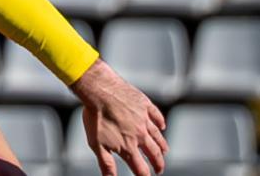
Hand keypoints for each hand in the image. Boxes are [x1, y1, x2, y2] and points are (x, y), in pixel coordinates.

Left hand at [71, 59, 167, 175]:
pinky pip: (157, 115)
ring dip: (162, 146)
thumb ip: (106, 164)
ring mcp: (144, 119)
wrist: (99, 90)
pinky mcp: (145, 104)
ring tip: (164, 152)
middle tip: (159, 169)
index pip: (141, 168)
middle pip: (154, 154)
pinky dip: (161, 122)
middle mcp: (140, 135)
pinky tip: (162, 126)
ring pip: (158, 136)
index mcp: (128, 146)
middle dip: (158, 164)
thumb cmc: (95, 117)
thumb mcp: (96, 144)